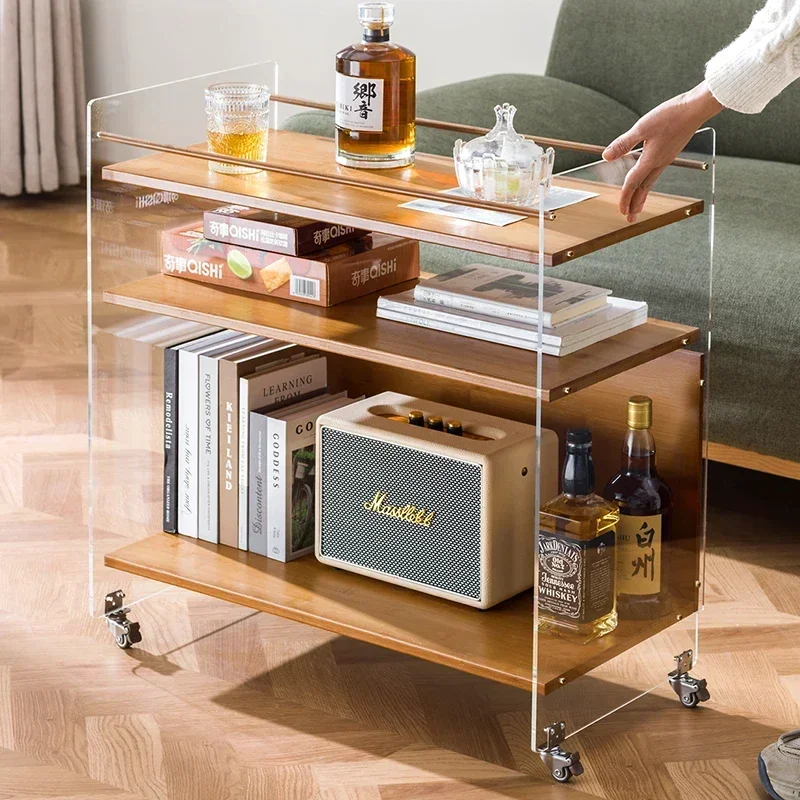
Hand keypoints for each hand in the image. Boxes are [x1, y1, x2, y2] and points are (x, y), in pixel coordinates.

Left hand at [603, 82, 722, 221]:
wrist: (696, 108)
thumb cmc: (672, 115)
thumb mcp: (642, 127)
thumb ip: (624, 143)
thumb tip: (606, 156)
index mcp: (651, 159)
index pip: (633, 183)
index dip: (625, 197)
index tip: (621, 211)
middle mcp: (659, 162)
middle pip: (644, 188)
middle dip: (635, 204)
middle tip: (630, 218)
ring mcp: (666, 158)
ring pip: (651, 182)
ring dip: (642, 195)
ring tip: (638, 206)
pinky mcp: (670, 151)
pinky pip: (656, 173)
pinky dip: (649, 182)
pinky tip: (647, 180)